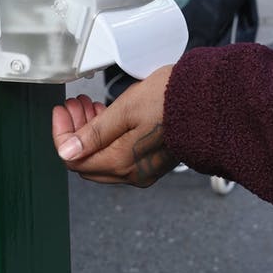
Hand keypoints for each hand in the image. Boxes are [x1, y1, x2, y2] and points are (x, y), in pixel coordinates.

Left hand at [52, 66, 176, 185]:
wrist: (210, 102)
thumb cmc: (171, 100)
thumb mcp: (125, 109)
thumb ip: (94, 133)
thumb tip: (67, 152)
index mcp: (121, 162)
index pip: (74, 158)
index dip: (62, 134)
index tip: (61, 110)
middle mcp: (131, 173)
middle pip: (87, 160)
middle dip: (75, 131)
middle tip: (76, 104)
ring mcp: (143, 170)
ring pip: (103, 157)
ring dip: (91, 132)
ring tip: (91, 105)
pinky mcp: (153, 162)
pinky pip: (120, 156)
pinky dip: (108, 137)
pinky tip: (108, 116)